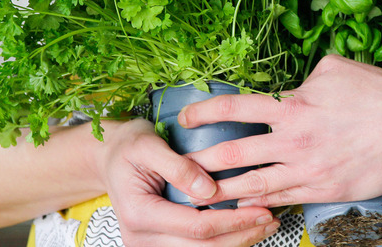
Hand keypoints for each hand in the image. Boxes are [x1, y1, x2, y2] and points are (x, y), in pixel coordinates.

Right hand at [96, 119, 279, 245]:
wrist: (110, 158)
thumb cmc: (128, 147)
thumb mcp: (147, 145)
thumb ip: (178, 167)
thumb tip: (209, 190)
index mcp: (140, 214)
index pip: (196, 228)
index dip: (233, 221)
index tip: (261, 210)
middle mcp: (142, 238)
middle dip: (241, 236)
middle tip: (271, 221)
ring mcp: (150, 245)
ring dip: (236, 242)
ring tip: (265, 226)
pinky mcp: (160, 243)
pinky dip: (224, 240)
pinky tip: (244, 229)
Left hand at [179, 55, 381, 208]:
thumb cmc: (377, 93)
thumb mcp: (335, 68)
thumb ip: (305, 78)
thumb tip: (293, 87)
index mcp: (292, 105)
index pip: (235, 108)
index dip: (205, 112)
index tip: (186, 118)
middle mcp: (293, 138)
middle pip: (235, 152)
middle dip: (202, 162)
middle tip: (180, 168)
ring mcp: (307, 167)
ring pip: (254, 183)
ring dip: (223, 191)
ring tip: (200, 197)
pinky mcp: (323, 187)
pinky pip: (284, 198)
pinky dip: (260, 203)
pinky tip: (245, 206)